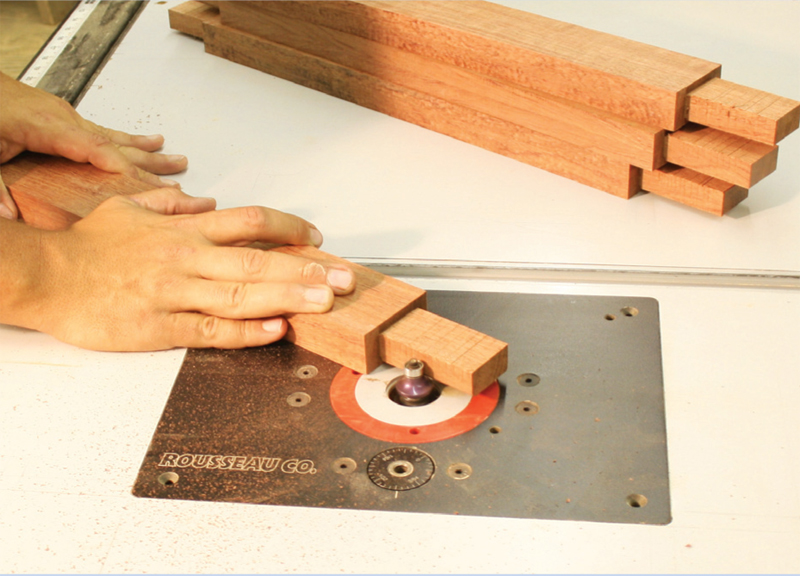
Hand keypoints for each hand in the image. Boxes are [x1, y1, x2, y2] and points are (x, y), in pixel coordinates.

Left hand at [0, 72, 187, 218]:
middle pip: (115, 145)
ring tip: (176, 160)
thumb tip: (8, 217)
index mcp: (43, 125)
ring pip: (116, 138)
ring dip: (148, 153)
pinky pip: (105, 132)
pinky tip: (149, 141)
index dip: (121, 166)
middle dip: (149, 166)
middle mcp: (62, 118)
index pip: (93, 147)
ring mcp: (66, 116)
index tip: (145, 184)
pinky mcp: (64, 117)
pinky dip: (131, 140)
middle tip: (177, 181)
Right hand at [0, 188, 355, 350]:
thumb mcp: (129, 209)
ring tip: (324, 302)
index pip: (248, 222)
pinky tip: (276, 331)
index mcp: (183, 229)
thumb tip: (205, 201)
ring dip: (288, 298)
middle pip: (257, 261)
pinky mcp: (158, 326)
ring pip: (241, 296)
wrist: (46, 277)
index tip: (316, 238)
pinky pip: (210, 330)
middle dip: (305, 270)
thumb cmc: (89, 247)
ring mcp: (174, 293)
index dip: (288, 229)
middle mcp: (185, 258)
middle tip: (342, 278)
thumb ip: (170, 203)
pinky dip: (246, 332)